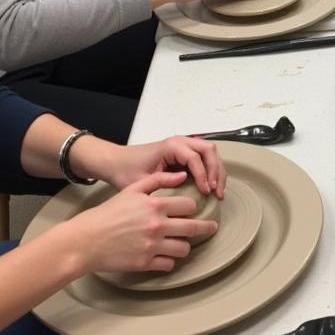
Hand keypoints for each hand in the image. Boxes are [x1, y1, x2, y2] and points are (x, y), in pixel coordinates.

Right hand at [66, 170, 218, 273]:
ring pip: (183, 249)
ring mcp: (151, 246)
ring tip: (182, 243)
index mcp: (155, 205)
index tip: (193, 210)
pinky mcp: (144, 263)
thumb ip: (159, 180)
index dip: (192, 207)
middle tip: (211, 228)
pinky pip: (168, 265)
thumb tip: (182, 176)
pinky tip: (166, 257)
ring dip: (185, 246)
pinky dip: (169, 261)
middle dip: (205, 228)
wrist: (86, 239)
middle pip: (192, 228)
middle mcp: (157, 226)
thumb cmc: (109, 213)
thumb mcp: (132, 189)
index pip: (189, 206)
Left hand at [90, 136, 225, 197]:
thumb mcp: (142, 181)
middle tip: (216, 192)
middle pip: (209, 150)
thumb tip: (186, 190)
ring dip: (216, 171)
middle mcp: (180, 142)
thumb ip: (162, 184)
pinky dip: (211, 171)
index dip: (203, 175)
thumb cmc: (126, 170)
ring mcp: (184, 146)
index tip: (205, 192)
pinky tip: (211, 187)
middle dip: (215, 171)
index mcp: (171, 146)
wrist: (116, 162)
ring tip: (217, 192)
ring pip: (210, 152)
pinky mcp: (184, 154)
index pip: (195, 158)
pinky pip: (204, 158)